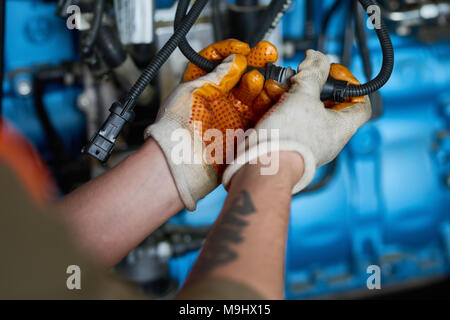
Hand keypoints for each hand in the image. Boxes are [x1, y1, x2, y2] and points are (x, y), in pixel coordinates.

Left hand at [145, 39, 286, 209]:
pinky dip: (269, 102)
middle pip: (240, 75)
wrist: (179, 161)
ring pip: (254, 93)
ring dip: (263, 83)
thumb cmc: (175, 128)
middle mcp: (217, 100)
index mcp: (200, 87)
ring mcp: (231, 115)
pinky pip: (260, 113)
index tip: (242, 50)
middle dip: (256, 63)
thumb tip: (236, 60)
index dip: (230, 51)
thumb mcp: (192, 91)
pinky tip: (272, 93)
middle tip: (268, 54)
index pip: (217, 61)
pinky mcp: (243, 131)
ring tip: (264, 82)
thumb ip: (217, 75)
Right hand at [222, 49, 371, 192]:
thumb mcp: (303, 96)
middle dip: (310, 87)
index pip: (361, 105)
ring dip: (288, 96)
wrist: (261, 168)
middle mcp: (327, 139)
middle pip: (326, 105)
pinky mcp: (287, 146)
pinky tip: (264, 102)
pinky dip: (276, 110)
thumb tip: (318, 58)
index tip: (334, 74)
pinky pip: (286, 123)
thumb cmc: (288, 141)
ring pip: (302, 112)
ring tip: (276, 88)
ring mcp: (306, 144)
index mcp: (341, 129)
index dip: (351, 85)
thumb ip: (312, 74)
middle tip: (298, 79)